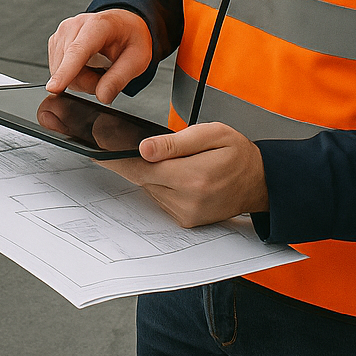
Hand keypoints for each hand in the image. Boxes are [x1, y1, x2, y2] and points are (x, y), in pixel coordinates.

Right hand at [46, 9, 152, 103]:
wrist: (123, 26)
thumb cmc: (130, 38)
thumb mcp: (137, 60)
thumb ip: (119, 79)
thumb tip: (102, 96)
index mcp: (98, 25)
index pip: (78, 51)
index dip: (65, 71)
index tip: (54, 88)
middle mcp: (75, 25)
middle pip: (70, 67)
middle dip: (89, 81)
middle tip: (108, 73)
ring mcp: (62, 33)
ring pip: (61, 71)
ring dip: (81, 79)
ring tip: (98, 67)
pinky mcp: (55, 42)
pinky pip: (58, 70)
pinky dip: (72, 75)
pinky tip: (86, 65)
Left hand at [99, 123, 268, 227]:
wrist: (260, 182)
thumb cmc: (238, 154)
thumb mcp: (212, 134)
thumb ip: (176, 142)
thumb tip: (145, 149)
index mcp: (193, 177)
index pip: (141, 168)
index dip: (115, 157)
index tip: (96, 148)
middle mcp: (188, 201)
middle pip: (142, 178)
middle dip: (131, 161)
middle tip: (114, 142)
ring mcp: (187, 214)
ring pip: (150, 189)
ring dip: (150, 173)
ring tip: (165, 159)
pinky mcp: (186, 221)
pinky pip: (161, 199)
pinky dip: (161, 185)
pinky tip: (174, 174)